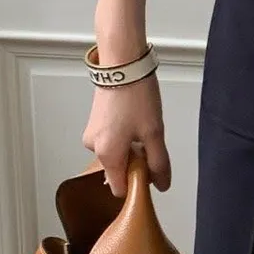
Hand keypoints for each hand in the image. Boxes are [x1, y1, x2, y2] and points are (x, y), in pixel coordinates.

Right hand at [82, 74, 171, 196]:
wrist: (122, 64)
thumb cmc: (136, 96)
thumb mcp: (154, 133)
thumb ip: (159, 163)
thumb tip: (162, 185)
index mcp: (107, 155)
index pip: (120, 189)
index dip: (137, 184)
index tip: (150, 170)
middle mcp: (94, 148)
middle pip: (118, 171)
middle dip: (135, 163)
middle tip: (149, 142)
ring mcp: (92, 134)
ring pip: (115, 154)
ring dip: (130, 148)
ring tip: (142, 126)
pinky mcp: (94, 123)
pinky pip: (110, 140)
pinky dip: (123, 137)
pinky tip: (133, 120)